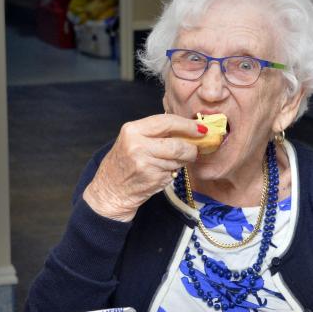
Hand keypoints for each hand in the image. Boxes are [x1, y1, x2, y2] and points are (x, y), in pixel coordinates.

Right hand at [83, 114, 206, 221]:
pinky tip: (162, 173)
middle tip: (196, 150)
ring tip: (173, 162)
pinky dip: (174, 172)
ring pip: (178, 159)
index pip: (167, 122)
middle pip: (178, 144)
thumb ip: (157, 133)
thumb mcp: (134, 140)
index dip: (187, 125)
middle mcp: (138, 145)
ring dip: (183, 161)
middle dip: (192, 148)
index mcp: (133, 130)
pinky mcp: (153, 178)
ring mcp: (145, 163)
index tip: (202, 128)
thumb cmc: (125, 163)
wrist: (111, 190)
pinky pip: (174, 172)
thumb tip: (188, 128)